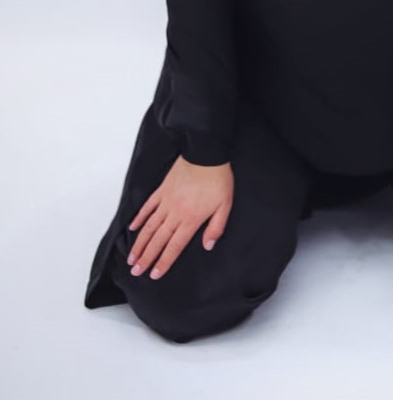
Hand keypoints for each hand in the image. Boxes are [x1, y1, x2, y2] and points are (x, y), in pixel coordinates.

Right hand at [126, 155, 233, 280]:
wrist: (205, 154)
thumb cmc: (217, 179)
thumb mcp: (225, 206)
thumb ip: (216, 228)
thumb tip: (208, 246)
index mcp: (191, 220)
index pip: (174, 246)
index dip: (163, 262)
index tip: (153, 274)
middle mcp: (175, 214)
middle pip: (158, 240)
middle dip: (146, 258)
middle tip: (136, 271)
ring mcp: (166, 201)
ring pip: (149, 226)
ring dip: (139, 243)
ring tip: (131, 257)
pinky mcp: (162, 190)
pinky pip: (147, 206)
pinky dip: (139, 218)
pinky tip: (132, 227)